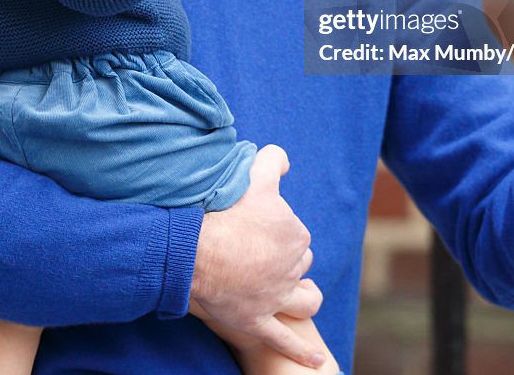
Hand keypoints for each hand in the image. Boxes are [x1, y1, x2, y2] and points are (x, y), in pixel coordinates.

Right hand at [190, 144, 326, 368]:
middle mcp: (291, 268)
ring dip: (304, 297)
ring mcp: (275, 297)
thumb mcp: (253, 177)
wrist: (197, 249)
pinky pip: (285, 340)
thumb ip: (272, 162)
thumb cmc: (226, 210)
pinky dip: (303, 353)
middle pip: (298, 264)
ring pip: (303, 300)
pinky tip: (317, 363)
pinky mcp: (258, 321)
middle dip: (287, 260)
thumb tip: (283, 159)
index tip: (259, 226)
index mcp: (294, 235)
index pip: (296, 234)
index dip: (279, 230)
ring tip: (301, 294)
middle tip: (263, 254)